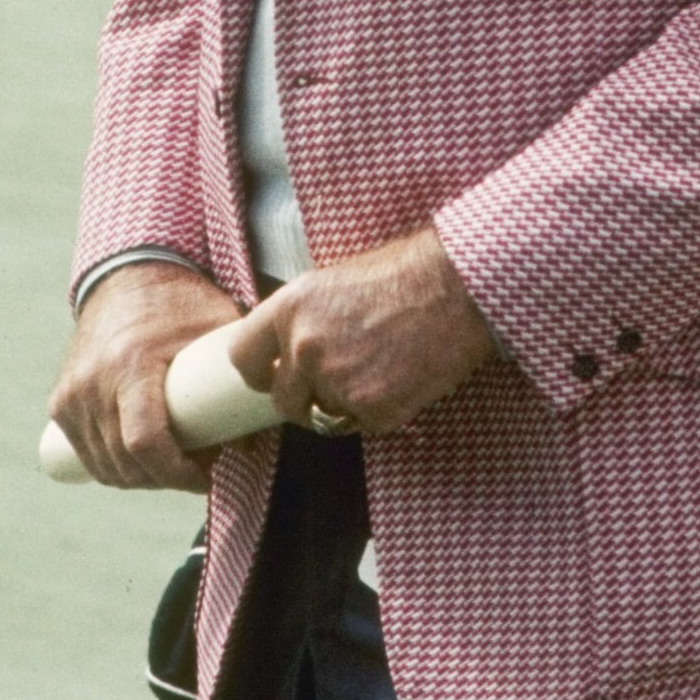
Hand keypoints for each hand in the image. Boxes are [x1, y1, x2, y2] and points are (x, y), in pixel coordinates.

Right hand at [47, 261, 229, 492]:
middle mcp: (93, 382)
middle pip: (127, 463)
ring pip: (107, 467)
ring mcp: (71, 395)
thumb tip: (247, 443)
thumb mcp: (216, 330)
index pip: (145, 442)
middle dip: (167, 477)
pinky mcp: (60, 404)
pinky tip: (144, 457)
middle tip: (201, 462)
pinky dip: (117, 467)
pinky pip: (88, 456)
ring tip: (176, 456)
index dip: (176, 473)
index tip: (204, 476)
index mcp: (131, 363)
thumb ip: (238, 380)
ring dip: (143, 477)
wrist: (126, 277)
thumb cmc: (179, 304)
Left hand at [223, 226, 497, 437]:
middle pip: (284, 400)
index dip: (260, 372)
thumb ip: (302, 318)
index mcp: (290, 309)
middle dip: (306, 397)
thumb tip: (287, 348)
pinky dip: (378, 411)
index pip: (242, 358)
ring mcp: (338, 383)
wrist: (456, 289)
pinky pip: (362, 425)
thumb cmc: (403, 275)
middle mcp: (305, 348)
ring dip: (344, 404)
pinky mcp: (373, 409)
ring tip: (378, 370)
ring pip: (324, 415)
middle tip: (337, 381)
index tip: (274, 375)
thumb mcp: (333, 281)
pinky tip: (399, 379)